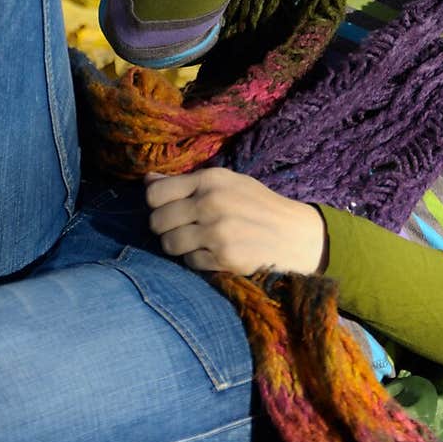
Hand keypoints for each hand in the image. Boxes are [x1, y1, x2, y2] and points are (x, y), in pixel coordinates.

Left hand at [144, 167, 327, 275]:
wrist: (294, 234)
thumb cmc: (257, 205)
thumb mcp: (227, 183)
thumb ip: (187, 182)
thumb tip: (147, 179)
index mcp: (211, 179)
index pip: (155, 193)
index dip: (156, 204)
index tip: (168, 208)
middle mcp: (211, 202)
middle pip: (157, 221)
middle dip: (164, 228)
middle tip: (182, 228)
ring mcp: (217, 232)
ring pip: (169, 245)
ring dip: (178, 246)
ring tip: (197, 241)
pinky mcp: (223, 258)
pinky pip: (189, 262)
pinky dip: (197, 260)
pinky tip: (214, 253)